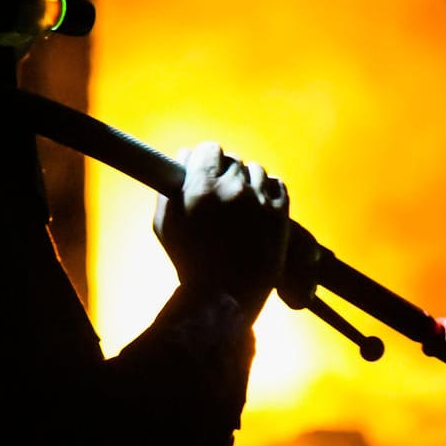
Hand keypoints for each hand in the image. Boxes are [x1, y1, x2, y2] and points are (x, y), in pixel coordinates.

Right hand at [154, 142, 290, 318]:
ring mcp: (259, 201)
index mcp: (200, 189)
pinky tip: (260, 204)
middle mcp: (231, 189)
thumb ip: (170, 188)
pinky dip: (268, 190)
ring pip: (256, 170)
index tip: (205, 169)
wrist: (226, 297)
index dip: (206, 159)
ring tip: (241, 204)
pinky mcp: (280, 213)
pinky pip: (276, 184)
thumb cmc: (189, 263)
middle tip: (222, 193)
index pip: (209, 149)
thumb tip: (183, 157)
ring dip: (248, 181)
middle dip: (226, 173)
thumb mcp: (165, 225)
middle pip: (233, 160)